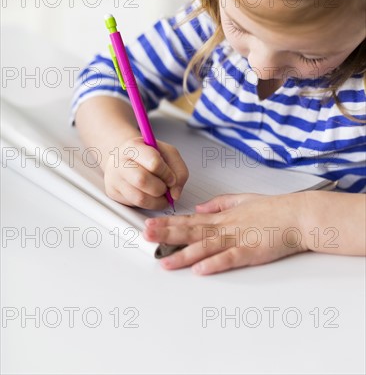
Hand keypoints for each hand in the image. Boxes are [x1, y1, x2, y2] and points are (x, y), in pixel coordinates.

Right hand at [104, 137, 188, 209]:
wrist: (127, 157)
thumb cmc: (149, 155)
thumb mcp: (168, 154)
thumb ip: (179, 171)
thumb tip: (175, 194)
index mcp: (134, 146)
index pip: (153, 162)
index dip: (167, 173)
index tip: (171, 178)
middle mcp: (120, 162)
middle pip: (142, 180)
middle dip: (161, 188)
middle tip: (166, 188)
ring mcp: (114, 178)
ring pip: (139, 198)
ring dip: (157, 201)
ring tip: (161, 195)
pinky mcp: (114, 193)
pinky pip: (134, 205)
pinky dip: (149, 205)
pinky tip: (151, 196)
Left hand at [143, 192, 308, 274]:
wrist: (298, 215)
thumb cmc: (274, 209)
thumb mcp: (242, 200)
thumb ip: (219, 203)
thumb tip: (199, 207)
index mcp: (223, 217)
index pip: (190, 220)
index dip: (169, 223)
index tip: (151, 224)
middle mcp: (226, 227)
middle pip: (191, 231)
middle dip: (167, 234)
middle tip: (147, 237)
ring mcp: (238, 239)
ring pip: (205, 247)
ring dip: (183, 254)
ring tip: (164, 260)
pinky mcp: (251, 252)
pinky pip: (230, 259)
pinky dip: (214, 264)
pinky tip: (199, 269)